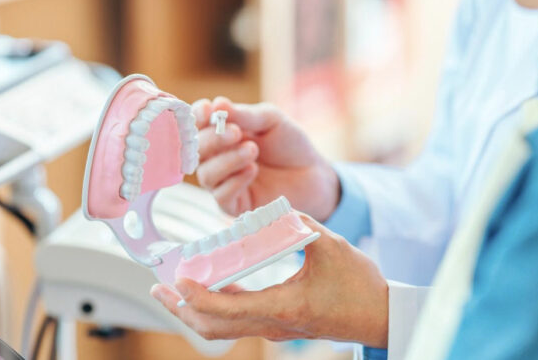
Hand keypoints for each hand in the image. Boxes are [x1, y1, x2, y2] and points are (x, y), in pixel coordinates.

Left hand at [151, 214, 388, 347]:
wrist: (378, 316)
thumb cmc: (360, 286)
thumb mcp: (333, 247)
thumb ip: (301, 224)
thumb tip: (275, 208)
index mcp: (284, 306)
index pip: (228, 309)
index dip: (198, 296)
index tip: (178, 280)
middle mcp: (273, 323)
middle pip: (214, 326)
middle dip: (181, 309)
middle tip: (158, 289)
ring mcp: (274, 326)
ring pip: (222, 327)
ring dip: (194, 310)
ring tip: (172, 291)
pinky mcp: (278, 322)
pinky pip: (237, 319)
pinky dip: (215, 306)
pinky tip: (208, 286)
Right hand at [192, 97, 339, 219]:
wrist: (314, 174)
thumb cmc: (290, 144)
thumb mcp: (271, 120)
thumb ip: (246, 115)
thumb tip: (217, 104)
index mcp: (221, 134)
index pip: (197, 125)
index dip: (197, 117)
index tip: (208, 110)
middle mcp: (217, 158)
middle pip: (196, 151)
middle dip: (213, 139)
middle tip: (237, 133)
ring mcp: (224, 183)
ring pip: (206, 174)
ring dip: (226, 160)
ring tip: (252, 150)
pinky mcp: (235, 205)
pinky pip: (221, 196)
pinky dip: (233, 182)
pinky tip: (252, 170)